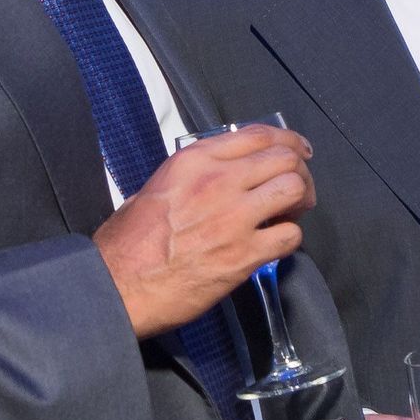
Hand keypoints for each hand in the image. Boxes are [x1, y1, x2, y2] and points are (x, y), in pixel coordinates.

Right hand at [94, 124, 313, 338]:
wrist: (119, 285)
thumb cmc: (129, 244)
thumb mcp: (155, 186)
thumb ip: (192, 174)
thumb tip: (218, 174)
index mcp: (194, 161)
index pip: (259, 135)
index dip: (287, 140)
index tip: (296, 149)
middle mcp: (217, 182)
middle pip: (284, 158)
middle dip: (299, 171)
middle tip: (297, 187)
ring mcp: (233, 217)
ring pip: (294, 189)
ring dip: (300, 201)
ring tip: (291, 213)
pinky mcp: (243, 254)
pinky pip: (290, 236)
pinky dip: (290, 238)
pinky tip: (276, 243)